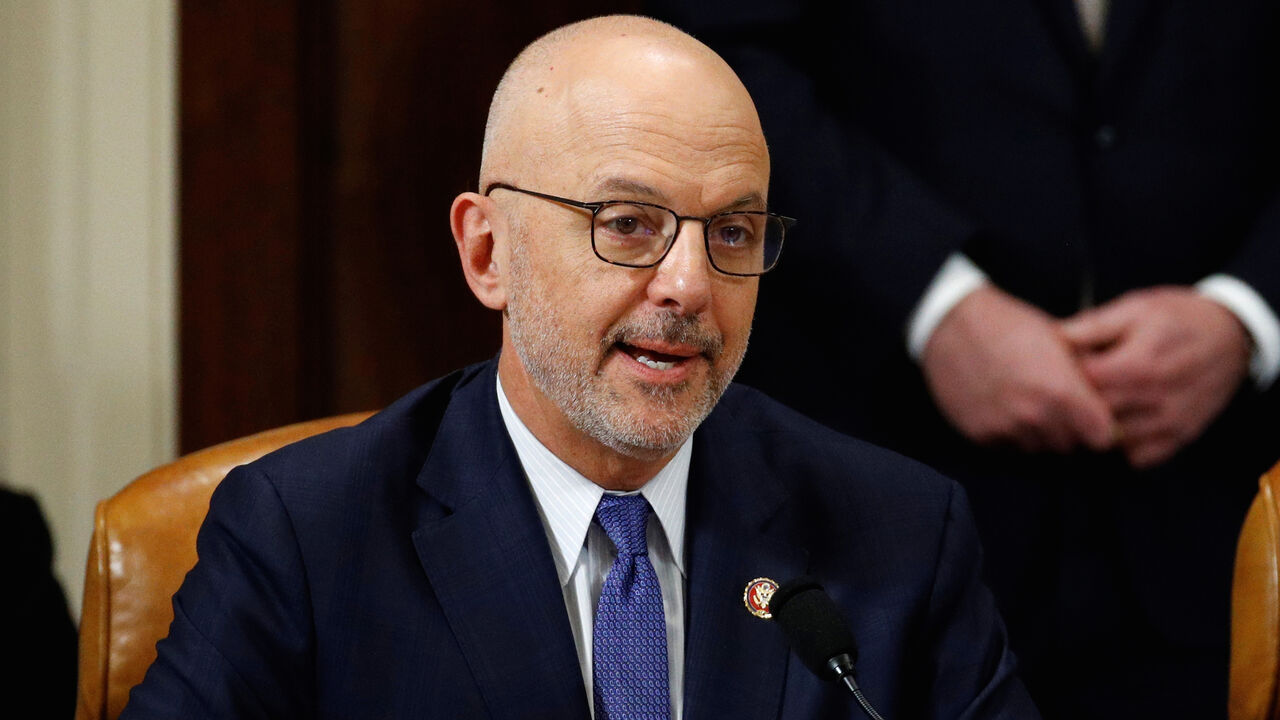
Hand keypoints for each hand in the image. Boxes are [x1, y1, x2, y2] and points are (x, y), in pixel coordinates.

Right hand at [921, 285, 1116, 452]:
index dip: (1100, 427)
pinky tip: (1005, 408)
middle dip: (1070, 430)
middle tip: (1058, 407)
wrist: (952, 324)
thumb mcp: (1059, 340)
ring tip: (1028, 405)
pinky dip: (1011, 434)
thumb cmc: (1009, 325)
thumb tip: (1110, 397)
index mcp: (1061, 391)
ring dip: (1039, 434)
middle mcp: (1035, 416)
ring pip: (1038, 449)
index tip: (1094, 419)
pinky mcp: (981, 434)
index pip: (1101, 437)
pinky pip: (1009, 447)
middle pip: (1070, 446)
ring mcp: (1005, 428)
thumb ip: (1085, 376)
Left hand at [1060, 287, 1250, 468]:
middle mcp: (1157, 397)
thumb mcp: (1135, 308)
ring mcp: (1171, 421)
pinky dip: (1123, 445)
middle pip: (1094, 415)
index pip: (1083, 384)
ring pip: (1111, 441)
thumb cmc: (1178, 317)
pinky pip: (1138, 457)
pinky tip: (1119, 422)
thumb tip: (1052, 337)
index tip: (1061, 366)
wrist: (1234, 334)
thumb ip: (1092, 326)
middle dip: (1075, 403)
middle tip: (1071, 388)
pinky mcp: (1181, 436)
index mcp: (1141, 362)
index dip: (1064, 375)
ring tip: (1094, 404)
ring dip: (1096, 427)